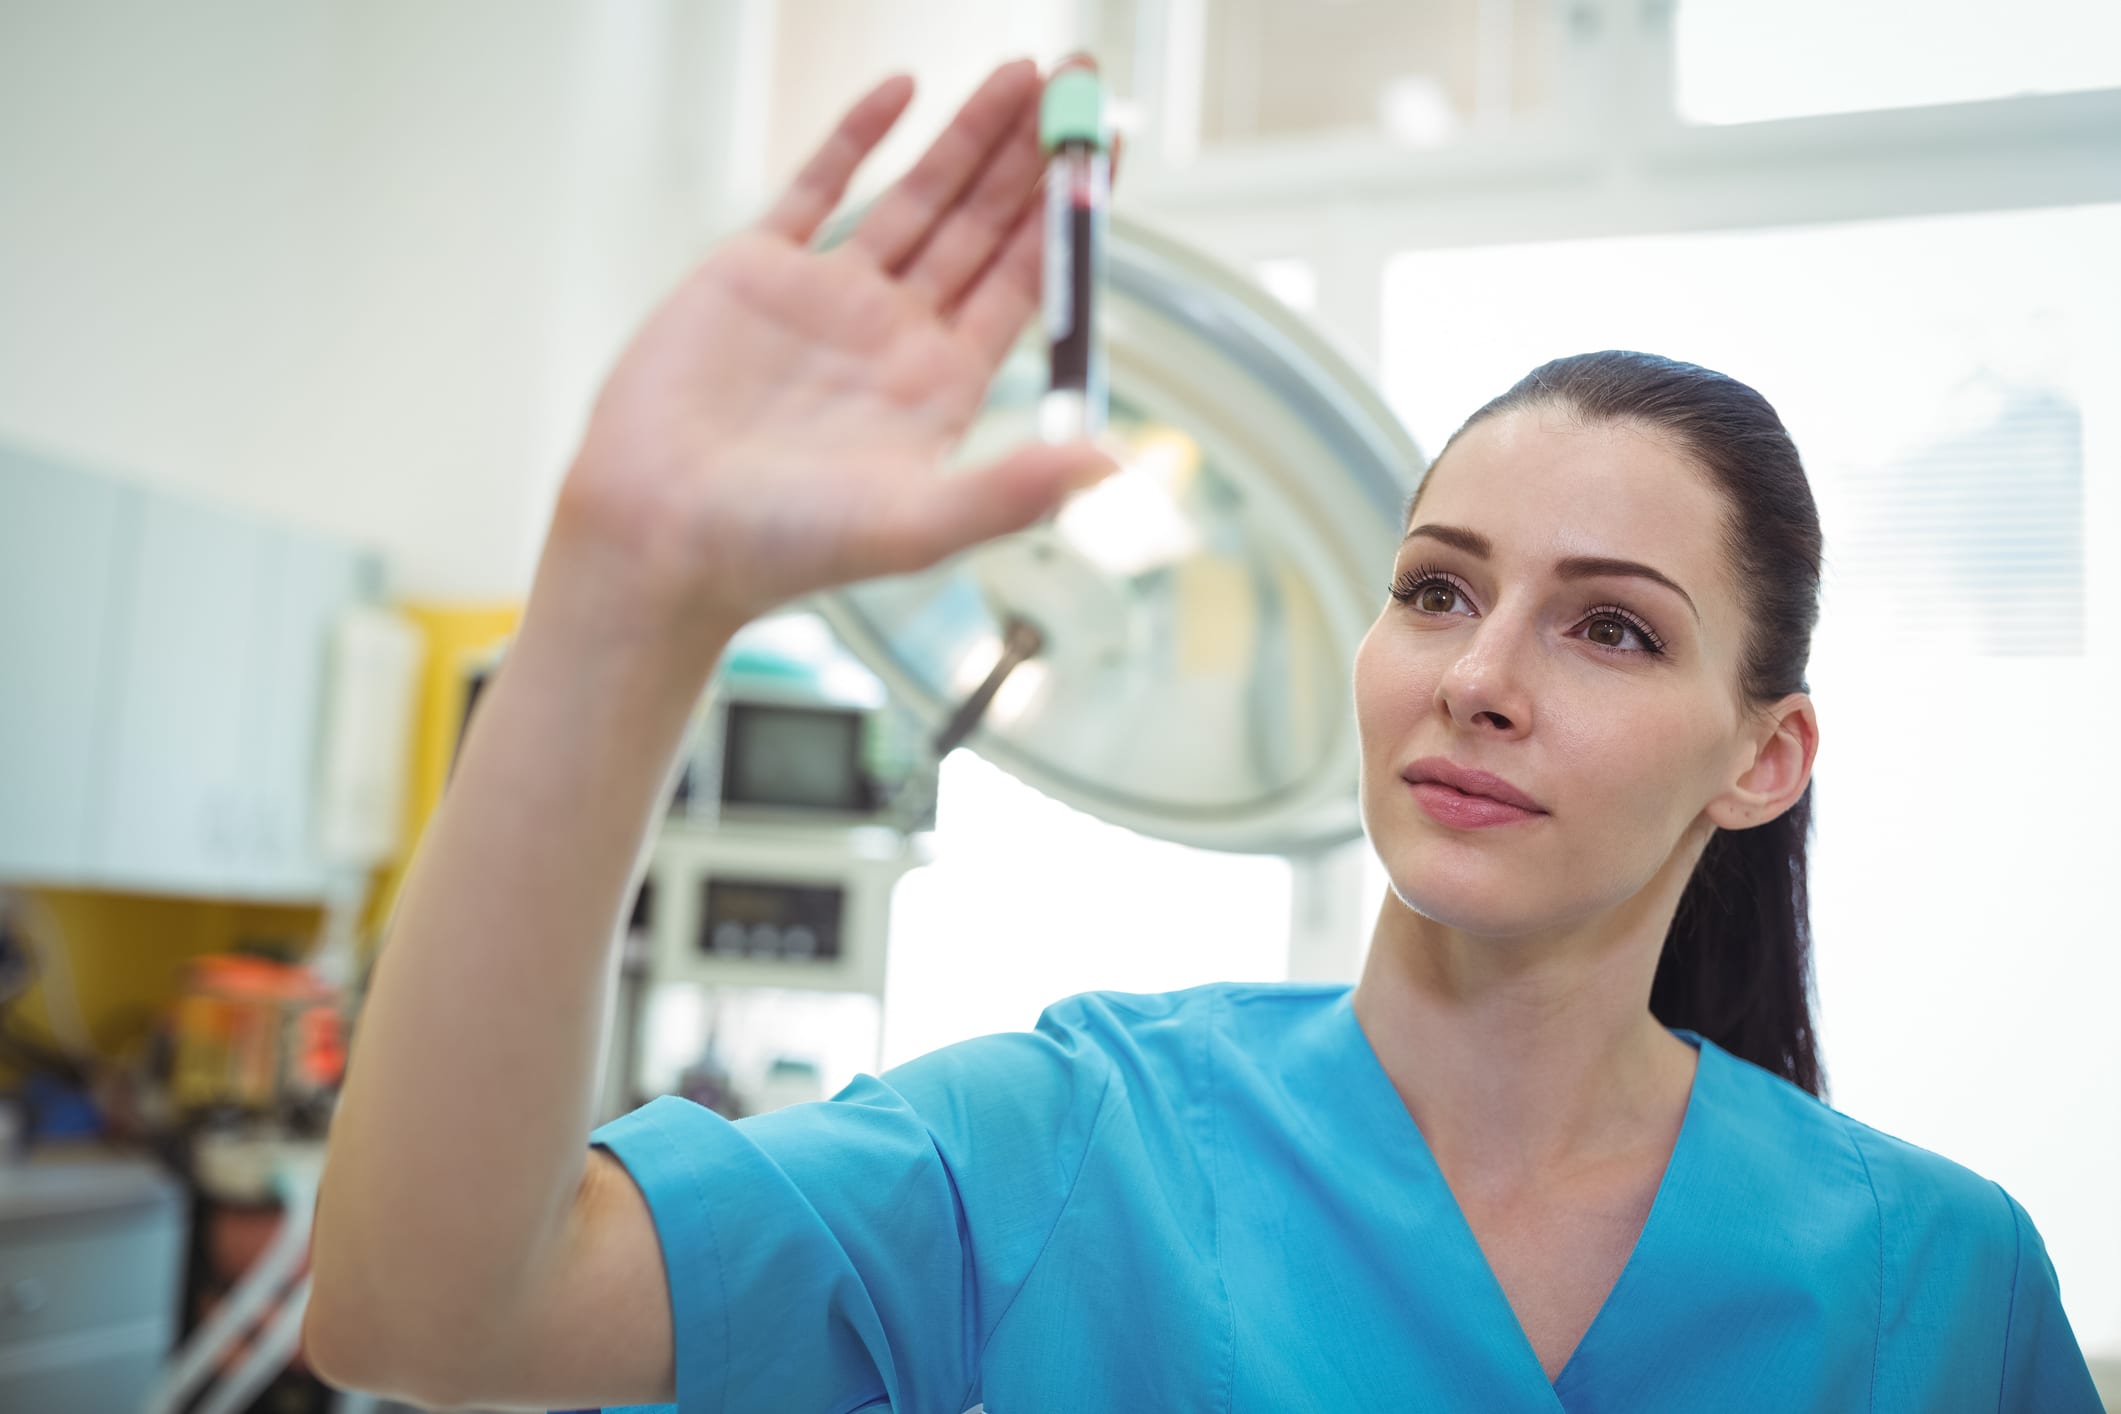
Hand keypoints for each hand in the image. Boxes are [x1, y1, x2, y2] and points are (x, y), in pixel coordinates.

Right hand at [553, 57, 1120, 632]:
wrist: (654, 538)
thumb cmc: (779, 551)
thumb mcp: (913, 526)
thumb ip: (1012, 491)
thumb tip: (1109, 466)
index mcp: (941, 386)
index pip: (1027, 283)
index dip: (1071, 219)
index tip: (1111, 153)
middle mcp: (894, 334)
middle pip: (984, 226)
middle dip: (1033, 158)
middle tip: (1082, 86)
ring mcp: (827, 298)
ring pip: (917, 196)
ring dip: (968, 136)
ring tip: (1020, 74)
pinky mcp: (754, 272)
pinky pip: (817, 187)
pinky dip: (856, 137)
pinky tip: (901, 91)